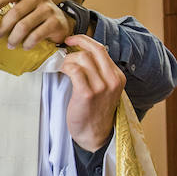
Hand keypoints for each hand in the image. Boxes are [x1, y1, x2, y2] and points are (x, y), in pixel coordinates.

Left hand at [0, 0, 72, 48]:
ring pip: (24, 26)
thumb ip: (9, 10)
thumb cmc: (36, 15)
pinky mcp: (55, 22)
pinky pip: (36, 35)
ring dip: (14, 38)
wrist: (60, 22)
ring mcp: (48, 8)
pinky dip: (27, 43)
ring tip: (11, 44)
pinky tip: (25, 46)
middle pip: (15, 13)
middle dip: (2, 28)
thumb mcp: (23, 7)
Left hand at [60, 35, 124, 151]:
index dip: (84, 41)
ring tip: (61, 66)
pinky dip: (64, 67)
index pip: (101, 49)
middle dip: (75, 44)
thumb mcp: (104, 90)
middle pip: (93, 50)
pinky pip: (74, 70)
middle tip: (62, 48)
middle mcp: (112, 80)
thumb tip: (79, 53)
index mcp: (117, 77)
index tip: (71, 40)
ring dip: (67, 59)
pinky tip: (59, 71)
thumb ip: (98, 73)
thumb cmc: (94, 112)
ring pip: (82, 58)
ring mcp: (101, 87)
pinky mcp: (87, 94)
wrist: (93, 135)